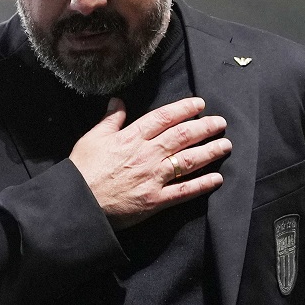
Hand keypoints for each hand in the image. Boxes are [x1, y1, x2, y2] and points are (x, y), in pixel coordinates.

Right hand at [69, 97, 230, 229]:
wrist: (78, 203)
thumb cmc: (83, 170)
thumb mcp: (92, 138)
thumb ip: (110, 120)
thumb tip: (117, 101)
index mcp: (132, 137)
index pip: (164, 118)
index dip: (184, 109)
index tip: (199, 104)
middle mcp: (147, 154)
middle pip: (182, 136)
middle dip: (205, 127)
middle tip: (220, 122)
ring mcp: (154, 177)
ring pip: (188, 160)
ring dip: (210, 151)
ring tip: (225, 145)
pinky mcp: (155, 200)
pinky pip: (184, 191)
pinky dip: (202, 184)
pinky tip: (217, 179)